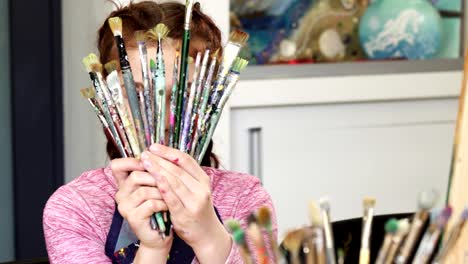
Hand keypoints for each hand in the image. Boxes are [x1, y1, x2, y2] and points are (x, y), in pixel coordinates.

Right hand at [110, 158, 172, 256]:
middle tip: (168, 182)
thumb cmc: (160, 208)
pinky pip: (150, 204)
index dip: (133, 161)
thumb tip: (159, 151)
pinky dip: (163, 203)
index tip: (151, 161)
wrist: (160, 234)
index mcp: (124, 184)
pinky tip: (169, 206)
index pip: (117, 165)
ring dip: (161, 191)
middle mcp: (120, 194)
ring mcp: (125, 207)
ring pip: (144, 190)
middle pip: (135, 176)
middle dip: (156, 177)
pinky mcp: (133, 219)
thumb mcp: (156, 186)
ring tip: (171, 195)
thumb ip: (154, 172)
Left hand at [140, 145, 231, 262]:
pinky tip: (153, 180)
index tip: (154, 146)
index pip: (186, 160)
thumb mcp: (196, 191)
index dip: (169, 152)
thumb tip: (166, 159)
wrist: (207, 235)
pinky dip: (163, 188)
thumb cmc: (197, 210)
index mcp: (203, 180)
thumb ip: (185, 177)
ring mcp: (194, 202)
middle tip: (145, 152)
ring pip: (175, 181)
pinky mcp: (185, 215)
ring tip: (144, 162)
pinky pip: (172, 198)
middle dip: (160, 159)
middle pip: (178, 169)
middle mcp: (201, 189)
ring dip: (158, 170)